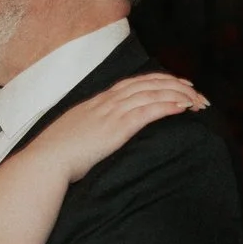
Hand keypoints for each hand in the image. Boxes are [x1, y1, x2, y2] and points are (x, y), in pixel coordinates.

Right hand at [26, 73, 205, 180]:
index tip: (176, 84)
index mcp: (97, 102)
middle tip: (195, 92)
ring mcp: (111, 114)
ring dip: (178, 95)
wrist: (45, 162)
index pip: (133, 83)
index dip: (157, 81)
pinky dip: (168, 106)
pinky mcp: (116, 129)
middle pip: (148, 84)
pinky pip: (148, 111)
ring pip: (152, 94)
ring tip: (197, 100)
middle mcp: (107, 103)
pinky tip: (183, 107)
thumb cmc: (55, 155)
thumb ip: (89, 130)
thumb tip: (95, 136)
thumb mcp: (74, 136)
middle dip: (175, 85)